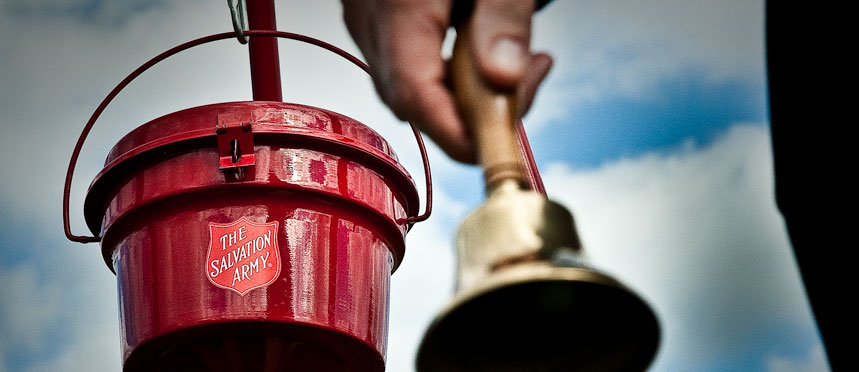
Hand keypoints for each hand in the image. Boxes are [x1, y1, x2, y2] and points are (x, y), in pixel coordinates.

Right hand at [342, 0, 552, 162]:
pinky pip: (403, 63)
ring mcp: (365, 15)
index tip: (504, 146)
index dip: (458, 135)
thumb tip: (503, 80)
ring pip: (406, 85)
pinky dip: (444, 72)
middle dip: (471, 113)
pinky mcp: (373, 15)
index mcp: (399, 4)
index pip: (416, 95)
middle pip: (411, 98)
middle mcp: (369, 14)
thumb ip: (502, 18)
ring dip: (461, 93)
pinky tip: (480, 52)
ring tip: (515, 64)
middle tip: (527, 85)